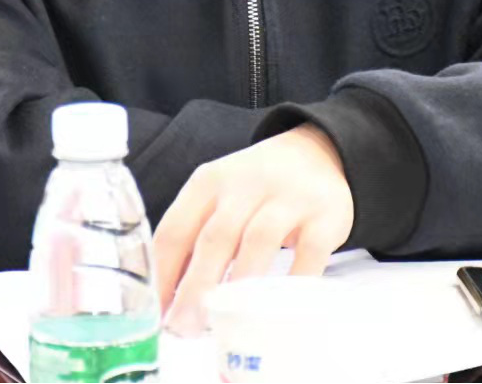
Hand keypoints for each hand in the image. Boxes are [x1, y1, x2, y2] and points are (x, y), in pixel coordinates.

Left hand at [153, 124, 353, 333]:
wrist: (317, 152)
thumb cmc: (256, 187)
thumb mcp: (220, 197)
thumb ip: (196, 237)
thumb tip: (169, 298)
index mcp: (210, 181)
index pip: (176, 228)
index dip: (163, 274)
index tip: (157, 314)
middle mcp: (246, 183)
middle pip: (216, 236)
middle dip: (197, 287)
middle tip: (185, 329)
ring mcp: (288, 197)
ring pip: (259, 240)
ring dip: (239, 284)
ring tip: (226, 323)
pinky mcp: (325, 214)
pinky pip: (308, 253)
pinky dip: (293, 284)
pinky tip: (280, 311)